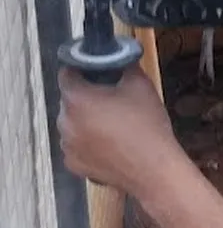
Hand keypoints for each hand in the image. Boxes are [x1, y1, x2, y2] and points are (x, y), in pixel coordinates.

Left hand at [57, 66, 183, 194]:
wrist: (154, 170)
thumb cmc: (148, 126)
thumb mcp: (141, 86)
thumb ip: (125, 65)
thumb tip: (119, 57)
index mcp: (77, 99)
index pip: (67, 74)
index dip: (83, 71)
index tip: (98, 74)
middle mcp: (64, 121)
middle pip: (70, 101)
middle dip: (87, 99)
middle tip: (113, 103)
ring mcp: (67, 145)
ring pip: (72, 125)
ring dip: (86, 122)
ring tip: (113, 128)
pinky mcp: (73, 164)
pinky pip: (76, 147)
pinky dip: (88, 144)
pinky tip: (110, 146)